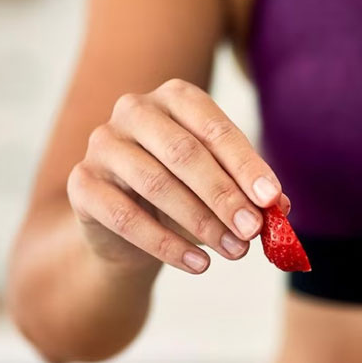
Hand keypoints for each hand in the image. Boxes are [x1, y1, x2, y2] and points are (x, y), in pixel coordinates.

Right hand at [67, 78, 284, 273]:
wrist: (125, 230)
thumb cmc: (182, 196)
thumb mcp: (218, 189)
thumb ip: (248, 193)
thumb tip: (280, 208)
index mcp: (174, 98)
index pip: (213, 127)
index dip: (245, 164)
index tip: (272, 200)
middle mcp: (134, 110)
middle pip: (183, 152)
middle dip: (223, 194)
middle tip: (252, 230)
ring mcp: (103, 144)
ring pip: (155, 183)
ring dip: (200, 222)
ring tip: (234, 252)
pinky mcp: (81, 183)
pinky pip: (124, 216)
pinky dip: (165, 244)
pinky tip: (198, 264)